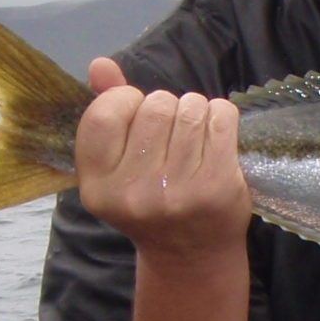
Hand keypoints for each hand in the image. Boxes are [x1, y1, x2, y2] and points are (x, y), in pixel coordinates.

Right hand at [75, 58, 252, 262]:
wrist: (191, 255)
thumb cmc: (152, 202)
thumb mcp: (118, 168)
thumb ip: (106, 113)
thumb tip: (100, 64)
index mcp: (98, 186)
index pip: (104, 114)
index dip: (125, 101)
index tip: (137, 116)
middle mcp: (134, 193)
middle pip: (154, 106)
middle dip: (166, 107)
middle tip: (172, 131)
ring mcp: (178, 191)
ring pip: (189, 109)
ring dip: (195, 110)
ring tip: (194, 134)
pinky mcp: (217, 186)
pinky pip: (221, 119)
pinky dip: (221, 116)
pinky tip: (217, 135)